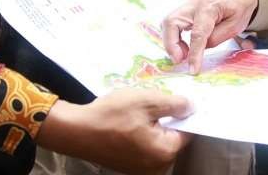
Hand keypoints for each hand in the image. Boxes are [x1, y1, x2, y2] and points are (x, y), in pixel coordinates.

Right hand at [36, 89, 193, 174]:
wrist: (76, 130)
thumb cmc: (112, 115)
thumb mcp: (147, 101)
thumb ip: (174, 104)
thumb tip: (191, 107)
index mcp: (164, 152)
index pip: (187, 131)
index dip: (184, 113)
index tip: (179, 99)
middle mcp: (156, 167)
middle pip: (173, 137)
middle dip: (168, 118)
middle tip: (156, 100)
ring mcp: (142, 169)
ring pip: (159, 140)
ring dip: (154, 124)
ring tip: (140, 109)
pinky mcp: (129, 165)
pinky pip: (146, 146)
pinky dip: (143, 132)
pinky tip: (132, 119)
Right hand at [163, 0, 258, 73]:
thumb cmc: (239, 9)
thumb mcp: (234, 27)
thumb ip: (214, 39)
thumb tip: (198, 49)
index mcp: (210, 7)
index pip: (197, 33)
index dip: (194, 54)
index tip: (193, 69)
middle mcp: (194, 4)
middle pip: (172, 22)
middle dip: (171, 45)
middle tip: (180, 60)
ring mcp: (187, 5)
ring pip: (168, 22)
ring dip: (170, 42)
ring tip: (183, 55)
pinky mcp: (185, 10)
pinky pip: (171, 23)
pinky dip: (172, 37)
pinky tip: (183, 47)